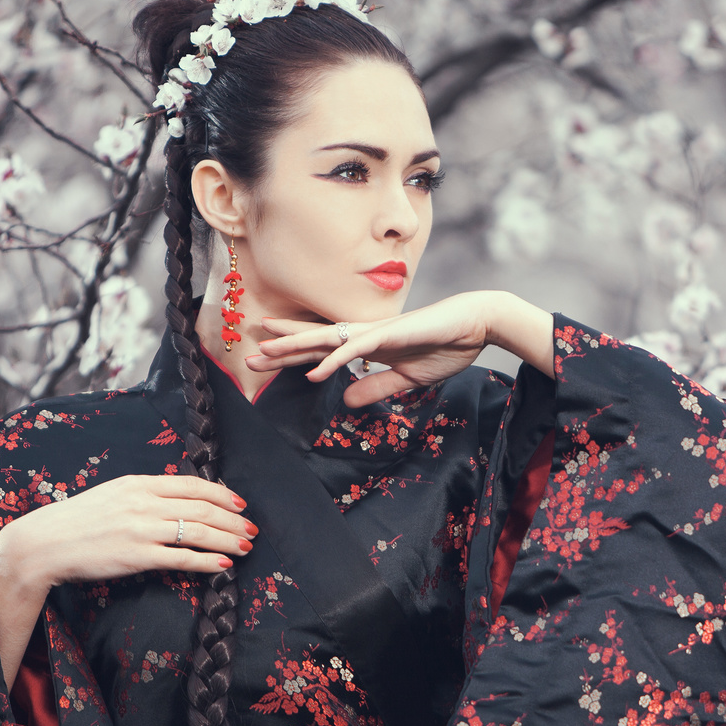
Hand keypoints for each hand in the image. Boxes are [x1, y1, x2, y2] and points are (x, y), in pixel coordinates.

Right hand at [0, 473, 257, 592]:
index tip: (240, 503)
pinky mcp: (136, 557)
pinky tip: (223, 565)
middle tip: (251, 529)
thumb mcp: (113, 494)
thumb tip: (179, 500)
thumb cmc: (78, 520)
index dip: (221, 494)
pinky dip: (207, 561)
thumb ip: (145, 494)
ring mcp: (140, 530)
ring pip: (197, 532)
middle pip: (201, 508)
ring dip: (227, 539)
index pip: (192, 485)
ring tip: (245, 547)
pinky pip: (181, 558)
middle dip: (232, 519)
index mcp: (138, 484)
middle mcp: (143, 503)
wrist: (45, 543)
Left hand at [244, 290, 552, 408]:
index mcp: (368, 344)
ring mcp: (375, 332)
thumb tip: (347, 400)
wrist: (476, 325)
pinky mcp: (389, 335)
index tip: (265, 355)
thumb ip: (377, 387)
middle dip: (282, 349)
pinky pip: (354, 350)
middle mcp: (364, 334)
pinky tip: (312, 372)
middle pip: (314, 341)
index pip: (322, 348)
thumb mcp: (407, 378)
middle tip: (249, 356)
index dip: (293, 352)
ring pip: (325, 339)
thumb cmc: (446, 345)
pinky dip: (332, 361)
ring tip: (265, 353)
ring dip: (294, 347)